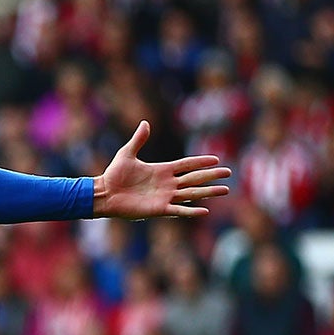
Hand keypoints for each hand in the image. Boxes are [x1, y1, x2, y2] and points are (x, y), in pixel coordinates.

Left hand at [92, 121, 230, 219]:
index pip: (186, 164)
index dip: (200, 161)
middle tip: (228, 173)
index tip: (216, 159)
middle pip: (194, 178)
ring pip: (192, 193)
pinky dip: (191, 211)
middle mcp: (167, 184)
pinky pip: (178, 210)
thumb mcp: (127, 154)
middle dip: (211, 175)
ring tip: (225, 190)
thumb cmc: (114, 175)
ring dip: (208, 192)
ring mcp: (165, 197)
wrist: (104, 194)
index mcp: (162, 170)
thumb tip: (145, 123)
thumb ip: (138, 140)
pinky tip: (205, 210)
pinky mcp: (159, 209)